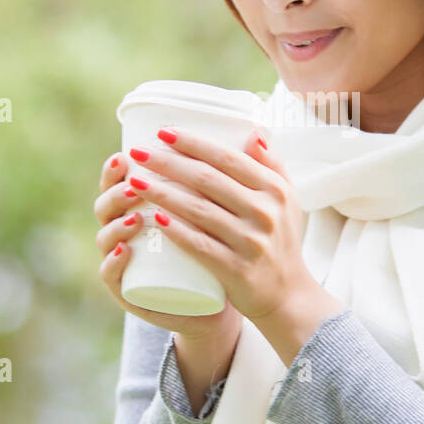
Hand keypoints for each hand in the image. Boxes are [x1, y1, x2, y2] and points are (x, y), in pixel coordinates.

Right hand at [94, 150, 242, 344]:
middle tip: (134, 181)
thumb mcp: (227, 210)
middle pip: (106, 205)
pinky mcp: (130, 292)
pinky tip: (124, 251)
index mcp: (141, 206)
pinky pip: (112, 277)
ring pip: (105, 237)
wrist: (221, 302)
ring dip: (116, 223)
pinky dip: (114, 262)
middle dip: (115, 191)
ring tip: (136, 216)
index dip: (116, 168)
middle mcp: (127, 231)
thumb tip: (258, 132)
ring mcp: (126, 261)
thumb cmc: (223, 248)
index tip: (128, 152)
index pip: (118, 182)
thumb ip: (235, 174)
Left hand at [123, 125, 313, 324]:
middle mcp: (265, 212)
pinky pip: (200, 245)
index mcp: (275, 189)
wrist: (287, 293)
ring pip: (198, 210)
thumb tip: (252, 130)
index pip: (228, 158)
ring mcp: (250, 242)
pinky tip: (154, 218)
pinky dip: (176, 230)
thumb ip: (272, 163)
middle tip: (139, 152)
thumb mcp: (287, 198)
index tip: (164, 132)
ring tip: (136, 181)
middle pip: (207, 179)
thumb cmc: (280, 239)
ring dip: (162, 193)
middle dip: (168, 162)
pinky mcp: (236, 269)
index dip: (193, 143)